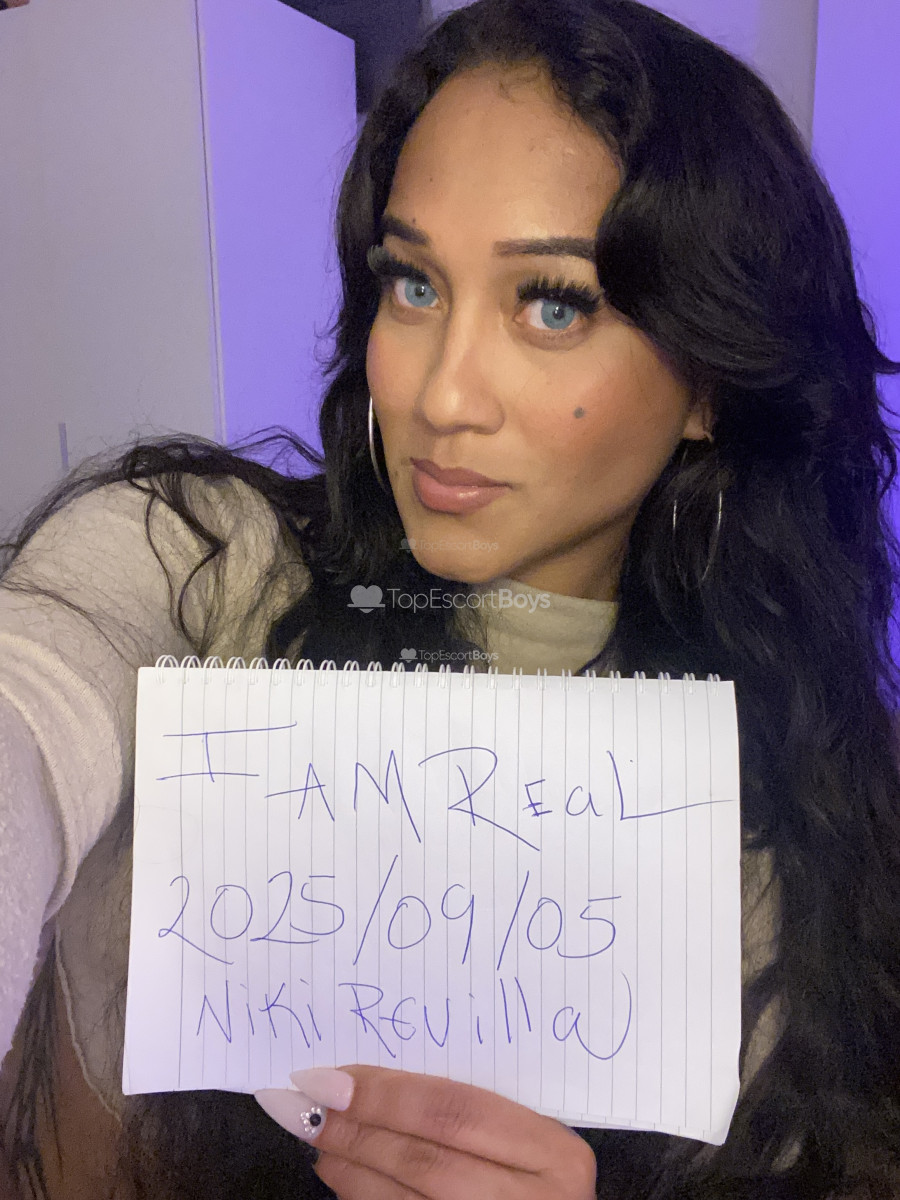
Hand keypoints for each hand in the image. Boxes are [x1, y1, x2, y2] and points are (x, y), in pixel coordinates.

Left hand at [257, 1064, 596, 1198]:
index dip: (385, 1095)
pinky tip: (343, 1178)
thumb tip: (366, 1079)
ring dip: (350, 1170)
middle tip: (305, 1107)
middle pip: (425, 1160)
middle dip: (356, 1131)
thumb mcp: (527, 1138)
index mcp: (555, 1156)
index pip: (455, 1112)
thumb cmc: (538, 1175)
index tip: (329, 1077)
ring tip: (318, 1139)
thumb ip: (466, 1110)